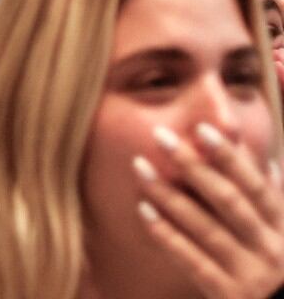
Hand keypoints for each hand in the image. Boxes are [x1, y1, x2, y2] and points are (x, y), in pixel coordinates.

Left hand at [137, 123, 283, 297]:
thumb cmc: (276, 274)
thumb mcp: (282, 236)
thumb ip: (275, 203)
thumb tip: (270, 165)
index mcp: (282, 229)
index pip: (254, 186)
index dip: (230, 157)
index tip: (202, 128)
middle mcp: (269, 248)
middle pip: (228, 200)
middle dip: (193, 165)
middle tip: (160, 136)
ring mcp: (249, 273)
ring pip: (206, 228)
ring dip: (170, 195)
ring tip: (140, 167)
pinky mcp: (228, 295)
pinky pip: (193, 261)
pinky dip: (167, 236)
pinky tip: (143, 212)